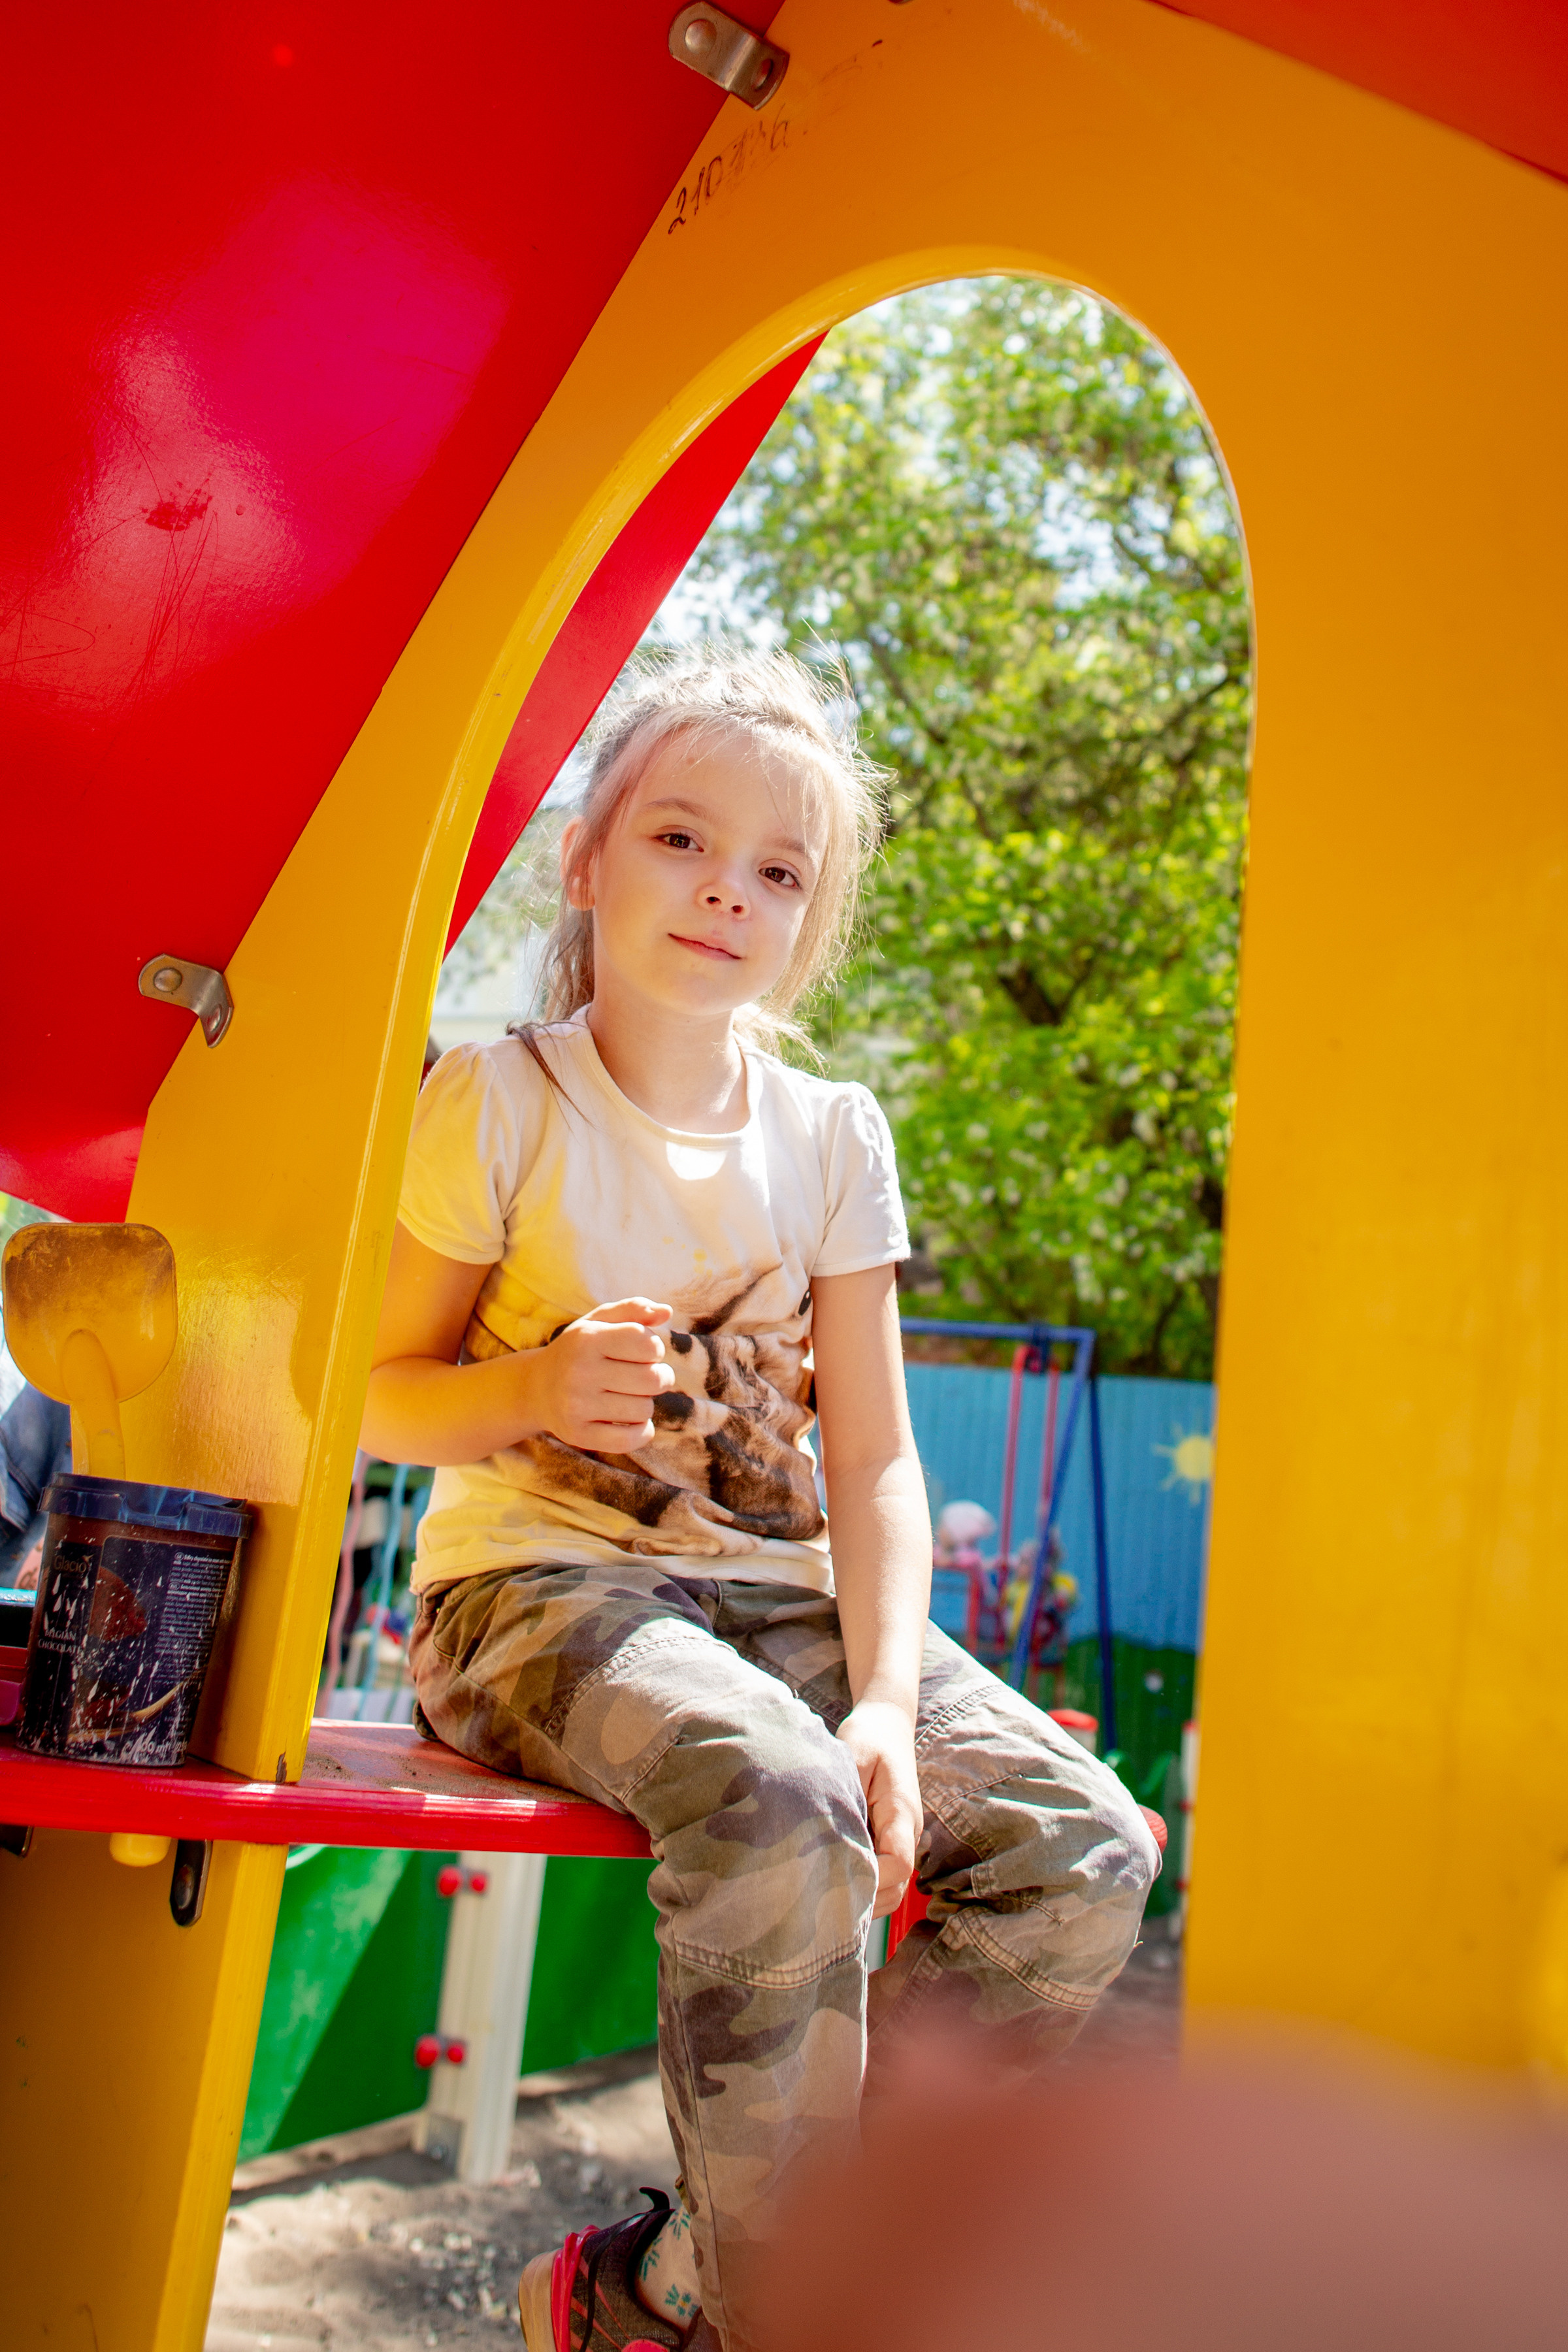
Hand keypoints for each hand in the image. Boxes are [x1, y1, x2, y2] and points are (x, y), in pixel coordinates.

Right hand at [531, 1299, 674, 1450]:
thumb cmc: (579, 1351)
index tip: (644, 1352)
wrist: (535, 1388)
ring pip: (644, 1410)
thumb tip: (666, 1311)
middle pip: (652, 1380)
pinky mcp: (578, 1434)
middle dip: (659, 1377)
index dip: (655, 1348)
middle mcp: (580, 1371)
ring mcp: (577, 1405)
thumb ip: (634, 1309)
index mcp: (588, 1339)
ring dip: (645, 1404)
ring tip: (628, 1396)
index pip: (647, 1344)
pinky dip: (642, 1432)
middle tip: (647, 1377)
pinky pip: (629, 1439)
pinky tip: (633, 1422)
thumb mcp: (599, 1321)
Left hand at [837, 1698, 922, 1920]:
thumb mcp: (852, 1754)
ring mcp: (900, 1840)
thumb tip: (826, 1831)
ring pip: (890, 1889)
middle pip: (896, 1887)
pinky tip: (830, 1879)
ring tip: (821, 1894)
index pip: (898, 1864)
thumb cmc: (869, 1736)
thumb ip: (845, 1792)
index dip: (871, 1879)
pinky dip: (862, 1886)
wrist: (886, 1724)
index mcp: (902, 1813)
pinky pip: (881, 1876)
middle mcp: (907, 1833)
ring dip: (863, 1896)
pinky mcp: (888, 1840)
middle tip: (818, 1897)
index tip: (835, 1877)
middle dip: (864, 1898)